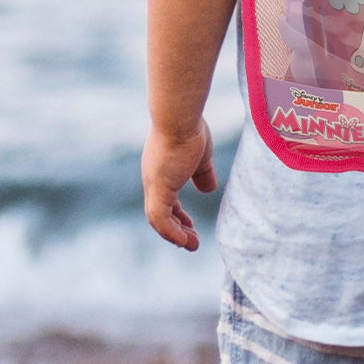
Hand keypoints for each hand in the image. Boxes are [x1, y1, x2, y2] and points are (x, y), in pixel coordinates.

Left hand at [143, 120, 217, 250]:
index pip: (166, 202)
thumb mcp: (201, 158)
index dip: (178, 217)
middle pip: (160, 214)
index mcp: (162, 173)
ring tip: (191, 245)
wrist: (180, 118)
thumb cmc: (191, 130)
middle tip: (192, 243)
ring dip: (174, 235)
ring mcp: (154, 184)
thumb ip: (203, 174)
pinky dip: (170, 231)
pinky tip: (183, 239)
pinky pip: (159, 218)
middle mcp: (153, 180)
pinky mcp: (158, 187)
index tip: (191, 228)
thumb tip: (209, 189)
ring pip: (157, 220)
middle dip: (176, 230)